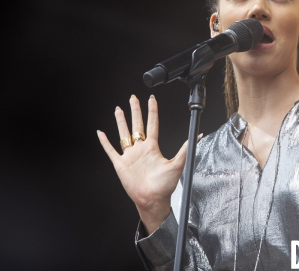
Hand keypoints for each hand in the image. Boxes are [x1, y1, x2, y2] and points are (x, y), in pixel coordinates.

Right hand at [97, 95, 191, 233]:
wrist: (153, 200)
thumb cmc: (165, 186)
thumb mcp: (177, 164)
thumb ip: (186, 149)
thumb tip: (198, 136)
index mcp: (152, 147)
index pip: (152, 124)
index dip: (151, 111)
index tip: (151, 99)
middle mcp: (140, 149)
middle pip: (136, 125)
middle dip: (135, 111)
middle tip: (133, 97)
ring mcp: (130, 155)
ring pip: (123, 134)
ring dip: (121, 121)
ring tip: (118, 109)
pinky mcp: (120, 164)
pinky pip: (111, 150)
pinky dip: (105, 142)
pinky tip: (100, 133)